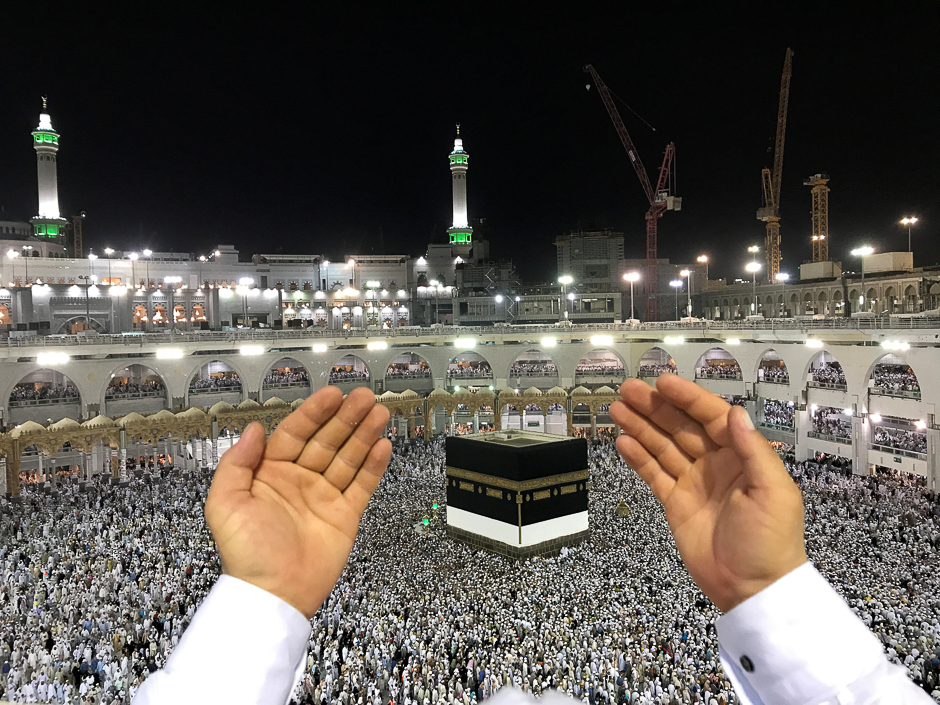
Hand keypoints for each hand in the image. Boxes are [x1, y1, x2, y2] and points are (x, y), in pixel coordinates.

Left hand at [205, 386, 391, 617]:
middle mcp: (299, 481)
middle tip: (364, 396)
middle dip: (345, 417)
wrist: (274, 594)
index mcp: (269, 474)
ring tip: (379, 412)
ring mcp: (324, 497)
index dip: (314, 412)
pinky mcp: (344, 515)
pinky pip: (362, 485)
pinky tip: (383, 445)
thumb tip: (254, 429)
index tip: (332, 394)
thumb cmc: (246, 553)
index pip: (295, 433)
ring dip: (364, 434)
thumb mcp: (225, 504)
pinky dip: (373, 465)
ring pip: (347, 457)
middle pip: (326, 440)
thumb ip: (236, 463)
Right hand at [610, 375, 806, 611]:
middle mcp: (715, 463)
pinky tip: (623, 442)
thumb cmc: (770, 540)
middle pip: (681, 427)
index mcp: (742, 456)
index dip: (687, 399)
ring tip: (616, 409)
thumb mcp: (773, 492)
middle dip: (655, 407)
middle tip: (627, 390)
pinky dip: (638, 458)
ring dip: (641, 427)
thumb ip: (753, 450)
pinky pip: (654, 474)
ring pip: (662, 446)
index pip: (711, 417)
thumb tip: (735, 412)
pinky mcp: (675, 504)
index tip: (662, 383)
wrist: (753, 588)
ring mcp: (693, 482)